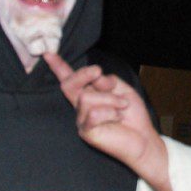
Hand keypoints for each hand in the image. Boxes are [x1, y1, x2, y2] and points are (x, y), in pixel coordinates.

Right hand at [44, 53, 172, 190]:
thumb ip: (107, 80)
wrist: (143, 137)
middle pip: (69, 84)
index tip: (47, 53)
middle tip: (98, 71)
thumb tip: (95, 75)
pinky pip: (93, 113)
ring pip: (86, 97)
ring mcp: (81, 119)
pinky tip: (117, 119)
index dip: (58, 66)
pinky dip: (111, 113)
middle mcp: (81, 105)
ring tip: (121, 108)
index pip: (70, 78)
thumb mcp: (122, 89)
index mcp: (89, 92)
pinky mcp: (85, 131)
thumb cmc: (132, 114)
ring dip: (110, 99)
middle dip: (83, 74)